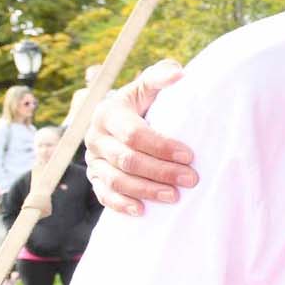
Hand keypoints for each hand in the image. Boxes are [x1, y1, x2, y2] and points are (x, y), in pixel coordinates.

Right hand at [84, 60, 195, 216]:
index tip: (190, 155)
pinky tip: (142, 211)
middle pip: (126, 160)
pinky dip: (121, 205)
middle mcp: (95, 138)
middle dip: (160, 171)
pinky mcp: (95, 179)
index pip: (133, 134)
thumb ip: (161, 77)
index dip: (161, 146)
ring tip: (174, 197)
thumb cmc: (142, 103)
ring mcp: (93, 161)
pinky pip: (104, 195)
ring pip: (116, 180)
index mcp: (107, 113)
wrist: (118, 121)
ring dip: (146, 190)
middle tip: (191, 179)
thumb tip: (180, 73)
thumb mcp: (148, 87)